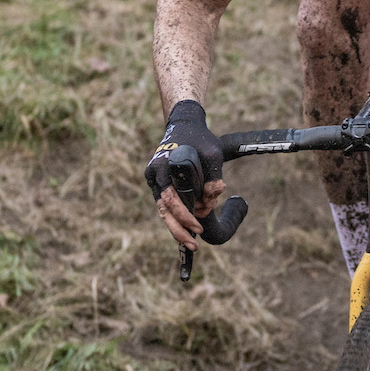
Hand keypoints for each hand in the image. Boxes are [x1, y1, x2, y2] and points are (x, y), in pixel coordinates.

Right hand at [145, 100, 223, 248]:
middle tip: (194, 245)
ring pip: (162, 210)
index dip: (185, 215)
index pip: (172, 198)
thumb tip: (214, 197)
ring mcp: (155, 179)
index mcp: (163, 166)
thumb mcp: (213, 154)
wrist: (184, 125)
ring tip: (190, 244)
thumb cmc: (200, 139)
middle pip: (164, 209)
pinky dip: (175, 217)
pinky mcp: (159, 183)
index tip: (199, 226)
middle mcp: (155, 174)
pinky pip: (165, 204)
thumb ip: (214, 176)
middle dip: (178, 229)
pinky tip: (186, 230)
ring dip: (176, 227)